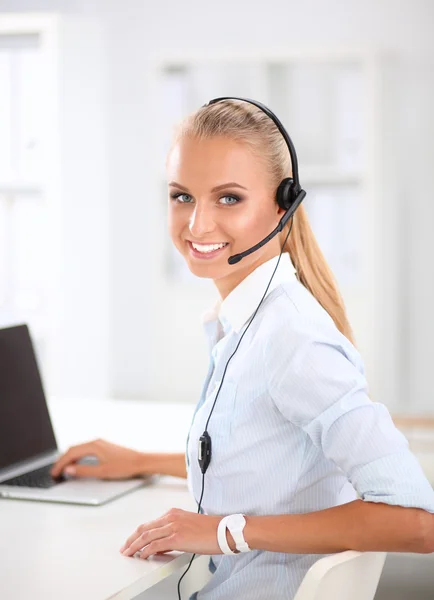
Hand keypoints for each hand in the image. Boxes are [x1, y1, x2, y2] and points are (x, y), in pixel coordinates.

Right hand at [50, 439, 145, 479]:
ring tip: (63, 469)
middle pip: (73, 449)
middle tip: (55, 471)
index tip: (54, 473)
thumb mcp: (102, 472)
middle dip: (62, 460)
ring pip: (79, 449)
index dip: (60, 463)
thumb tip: (69, 470)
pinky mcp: (104, 446)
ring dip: (69, 458)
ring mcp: (100, 443)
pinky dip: (77, 456)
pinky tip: (76, 464)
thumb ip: (83, 471)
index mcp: (94, 446)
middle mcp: (96, 442)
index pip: (71, 453)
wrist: (141, 461)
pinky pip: (85, 450)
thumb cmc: (124, 466)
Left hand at [119, 508, 236, 558]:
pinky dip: (145, 551)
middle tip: (125, 548)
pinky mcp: (176, 537)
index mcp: (173, 513)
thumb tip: (162, 545)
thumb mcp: (188, 526)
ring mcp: (173, 526)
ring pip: (146, 536)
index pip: (150, 523)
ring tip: (128, 554)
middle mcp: (171, 517)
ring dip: (134, 546)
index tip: (131, 541)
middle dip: (131, 540)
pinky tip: (142, 556)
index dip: (138, 533)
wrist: (224, 531)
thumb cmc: (210, 530)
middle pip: (144, 528)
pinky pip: (155, 545)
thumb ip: (173, 532)